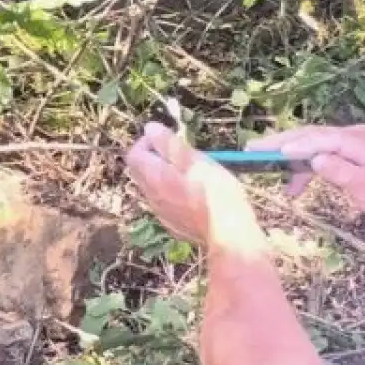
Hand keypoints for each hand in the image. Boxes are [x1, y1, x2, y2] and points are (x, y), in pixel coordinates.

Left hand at [125, 122, 262, 247]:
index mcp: (154, 177)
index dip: (148, 142)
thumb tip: (150, 128)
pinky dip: (175, 194)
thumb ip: (170, 144)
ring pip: (154, 188)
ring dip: (166, 177)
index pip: (134, 154)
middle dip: (156, 158)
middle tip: (182, 155)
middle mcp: (151, 196)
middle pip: (142, 171)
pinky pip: (167, 204)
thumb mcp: (196, 161)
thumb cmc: (216, 194)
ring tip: (193, 174)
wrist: (229, 236)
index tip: (169, 139)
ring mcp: (161, 213)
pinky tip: (197, 195)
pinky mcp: (174, 225)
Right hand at [246, 124, 364, 226]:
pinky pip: (317, 149)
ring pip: (311, 140)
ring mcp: (350, 139)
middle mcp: (356, 135)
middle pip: (313, 134)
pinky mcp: (345, 147)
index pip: (327, 139)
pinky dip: (301, 164)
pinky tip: (291, 184)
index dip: (300, 145)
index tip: (276, 152)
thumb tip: (316, 160)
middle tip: (252, 149)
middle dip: (281, 142)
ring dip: (286, 152)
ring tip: (260, 162)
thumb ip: (345, 174)